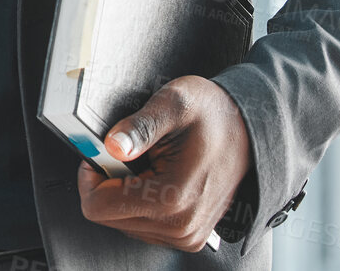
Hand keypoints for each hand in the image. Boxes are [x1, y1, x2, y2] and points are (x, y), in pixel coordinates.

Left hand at [77, 75, 250, 252]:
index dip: (90, 175)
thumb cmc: (214, 114)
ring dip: (125, 191)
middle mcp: (180, 227)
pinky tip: (156, 175)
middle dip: (109, 182)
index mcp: (172, 199)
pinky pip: (142, 224)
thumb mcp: (174, 103)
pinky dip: (139, 200)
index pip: (98, 207)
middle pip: (108, 217)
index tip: (100, 151)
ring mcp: (186, 235)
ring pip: (123, 222)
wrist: (249, 129)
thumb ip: (139, 126)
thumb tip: (112, 146)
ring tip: (148, 162)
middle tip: (129, 152)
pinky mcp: (188, 234)